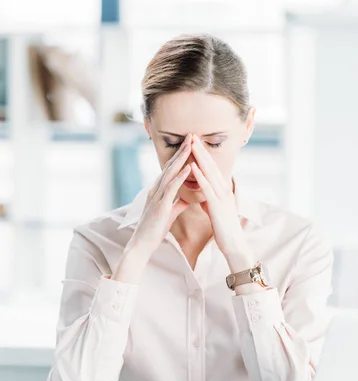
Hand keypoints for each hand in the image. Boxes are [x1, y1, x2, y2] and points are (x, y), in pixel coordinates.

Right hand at [127, 134, 191, 257]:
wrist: (142, 244)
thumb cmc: (155, 229)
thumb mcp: (170, 213)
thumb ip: (178, 204)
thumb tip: (188, 199)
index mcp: (158, 190)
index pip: (171, 169)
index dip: (181, 156)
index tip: (191, 144)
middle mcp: (156, 189)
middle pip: (170, 165)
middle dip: (182, 150)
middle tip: (192, 135)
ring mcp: (157, 196)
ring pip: (170, 172)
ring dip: (182, 158)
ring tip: (191, 144)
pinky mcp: (160, 205)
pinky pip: (172, 188)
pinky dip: (180, 176)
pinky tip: (189, 167)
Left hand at [190, 134, 254, 272]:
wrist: (234, 245)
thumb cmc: (224, 230)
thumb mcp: (215, 211)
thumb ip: (210, 202)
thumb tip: (203, 197)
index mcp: (222, 190)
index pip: (211, 169)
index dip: (203, 155)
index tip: (194, 143)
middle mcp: (223, 190)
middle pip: (211, 165)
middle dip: (201, 150)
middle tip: (192, 135)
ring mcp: (221, 196)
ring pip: (210, 173)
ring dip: (200, 157)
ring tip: (192, 144)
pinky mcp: (218, 205)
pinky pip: (207, 188)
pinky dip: (200, 176)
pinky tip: (193, 167)